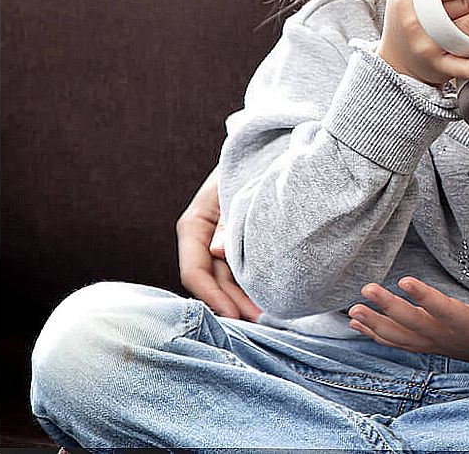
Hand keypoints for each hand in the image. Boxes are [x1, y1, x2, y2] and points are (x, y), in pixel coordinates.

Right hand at [176, 167, 262, 320]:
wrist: (274, 148)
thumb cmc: (252, 164)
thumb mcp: (238, 188)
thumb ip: (229, 220)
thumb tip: (218, 252)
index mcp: (195, 223)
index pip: (194, 269)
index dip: (211, 295)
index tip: (233, 314)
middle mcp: (204, 238)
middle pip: (212, 281)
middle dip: (232, 304)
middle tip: (258, 321)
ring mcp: (223, 243)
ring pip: (228, 279)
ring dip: (244, 299)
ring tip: (267, 315)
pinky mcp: (242, 243)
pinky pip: (243, 269)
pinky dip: (252, 285)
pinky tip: (268, 299)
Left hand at [348, 274, 468, 374]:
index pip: (445, 312)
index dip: (425, 298)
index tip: (405, 280)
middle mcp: (451, 339)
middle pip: (416, 325)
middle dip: (389, 308)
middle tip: (367, 289)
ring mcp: (439, 345)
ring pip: (402, 338)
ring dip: (376, 324)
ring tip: (354, 309)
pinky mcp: (432, 345)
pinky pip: (400, 343)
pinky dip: (378, 335)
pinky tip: (359, 324)